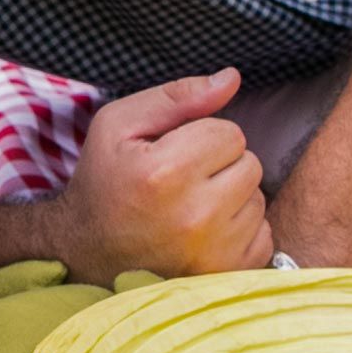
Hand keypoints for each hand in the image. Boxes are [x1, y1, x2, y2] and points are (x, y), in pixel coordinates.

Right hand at [54, 68, 272, 281]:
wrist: (86, 251)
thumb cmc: (103, 180)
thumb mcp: (119, 123)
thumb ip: (177, 96)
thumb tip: (232, 78)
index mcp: (165, 172)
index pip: (230, 133)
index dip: (202, 135)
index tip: (175, 151)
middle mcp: (195, 216)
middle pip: (250, 164)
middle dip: (221, 164)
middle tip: (183, 178)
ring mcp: (213, 252)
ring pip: (258, 199)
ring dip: (232, 196)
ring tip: (191, 204)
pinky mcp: (226, 274)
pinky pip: (264, 234)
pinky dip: (241, 228)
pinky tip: (206, 230)